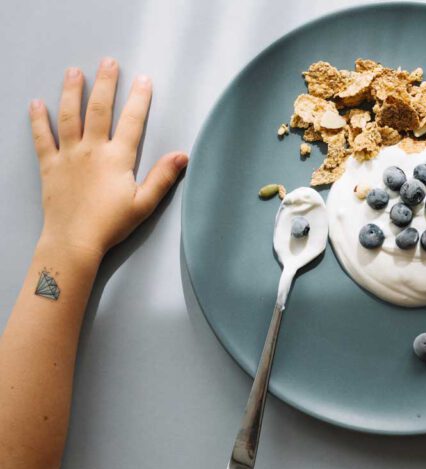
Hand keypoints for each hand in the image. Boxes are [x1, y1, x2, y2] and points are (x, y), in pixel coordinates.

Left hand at [29, 57, 187, 257]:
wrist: (74, 241)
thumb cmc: (110, 225)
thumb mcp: (144, 204)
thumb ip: (163, 177)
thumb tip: (182, 156)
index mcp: (117, 159)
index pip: (132, 122)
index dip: (139, 99)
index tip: (144, 81)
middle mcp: (92, 151)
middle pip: (99, 109)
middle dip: (105, 84)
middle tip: (109, 63)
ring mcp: (68, 155)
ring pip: (69, 116)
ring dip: (71, 91)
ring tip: (74, 72)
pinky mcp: (49, 165)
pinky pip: (42, 137)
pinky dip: (38, 119)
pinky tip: (36, 104)